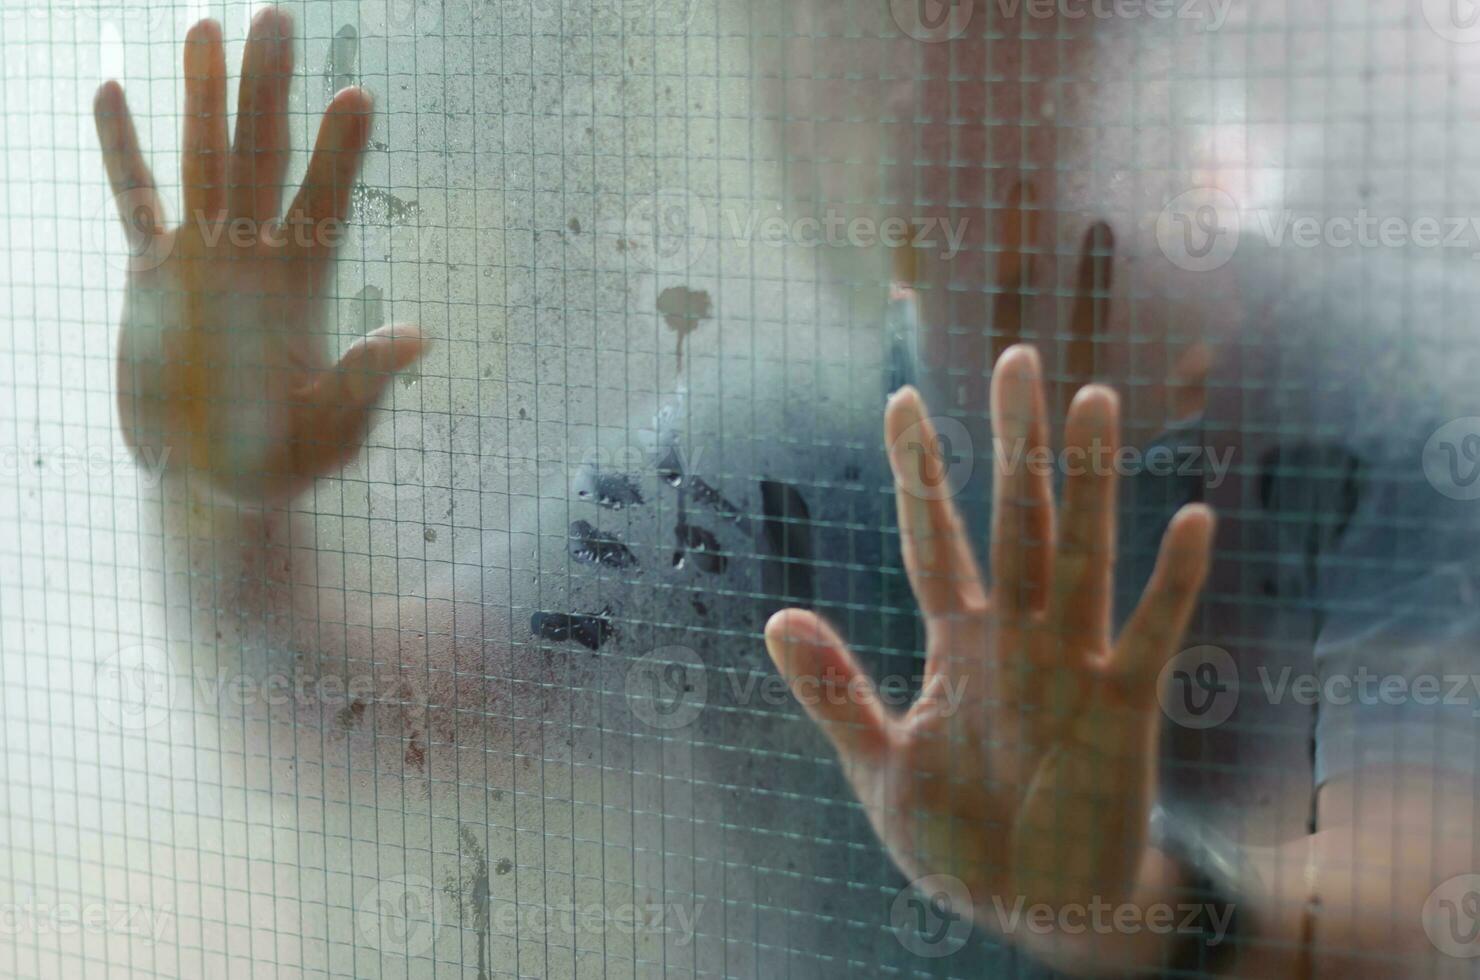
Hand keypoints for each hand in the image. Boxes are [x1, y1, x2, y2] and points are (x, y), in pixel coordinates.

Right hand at [93, 10, 423, 503]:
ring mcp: (202, 259)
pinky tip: (114, 92)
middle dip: (270, 90)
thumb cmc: (283, 460)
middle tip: (279, 15)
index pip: (327, 204)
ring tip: (204, 25)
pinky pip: (135, 202)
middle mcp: (255, 257)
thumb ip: (365, 380)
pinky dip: (123, 152)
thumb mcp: (334, 428)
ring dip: (202, 96)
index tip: (358, 96)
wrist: (212, 483)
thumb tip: (418, 336)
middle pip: (264, 156)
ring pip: (201, 160)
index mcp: (305, 285)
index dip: (342, 153)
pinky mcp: (151, 277)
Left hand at [764, 346, 1214, 965]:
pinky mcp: (1125, 708)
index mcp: (958, 645)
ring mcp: (1074, 664)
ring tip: (1094, 402)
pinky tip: (1189, 517)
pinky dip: (1172, 582)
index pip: (934, 539)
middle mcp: (1018, 637)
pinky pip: (1152, 634)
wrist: (1037, 909)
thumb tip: (776, 617)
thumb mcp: (882, 768)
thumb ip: (834, 692)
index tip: (901, 401)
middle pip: (1015, 521)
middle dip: (1013, 444)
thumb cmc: (964, 841)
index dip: (920, 474)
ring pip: (1082, 554)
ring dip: (1088, 483)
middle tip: (1017, 359)